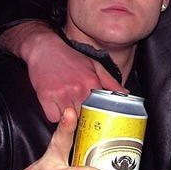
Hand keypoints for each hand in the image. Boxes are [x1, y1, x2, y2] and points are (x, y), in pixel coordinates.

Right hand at [1, 22, 125, 121]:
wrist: (45, 49)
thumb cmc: (70, 58)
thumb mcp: (94, 66)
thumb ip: (110, 82)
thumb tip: (125, 93)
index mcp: (91, 83)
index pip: (100, 109)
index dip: (100, 116)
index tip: (99, 120)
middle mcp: (77, 90)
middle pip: (84, 117)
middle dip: (85, 120)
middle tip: (84, 118)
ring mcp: (61, 94)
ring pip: (68, 120)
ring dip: (70, 119)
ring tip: (70, 111)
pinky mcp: (45, 97)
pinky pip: (53, 118)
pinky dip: (55, 116)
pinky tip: (58, 107)